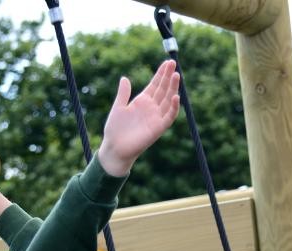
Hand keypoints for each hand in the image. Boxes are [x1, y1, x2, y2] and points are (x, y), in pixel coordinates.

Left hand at [97, 59, 180, 175]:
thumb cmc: (115, 129)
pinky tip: (176, 96)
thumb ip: (123, 94)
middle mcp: (151, 107)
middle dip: (168, 76)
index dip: (161, 73)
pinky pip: (169, 116)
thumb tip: (124, 78)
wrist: (115, 147)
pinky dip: (174, 107)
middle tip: (173, 63)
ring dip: (173, 88)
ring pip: (168, 100)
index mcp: (142, 101)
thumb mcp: (118, 107)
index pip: (155, 84)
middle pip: (163, 89)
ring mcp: (156, 117)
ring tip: (176, 75)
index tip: (168, 62)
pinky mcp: (159, 128)